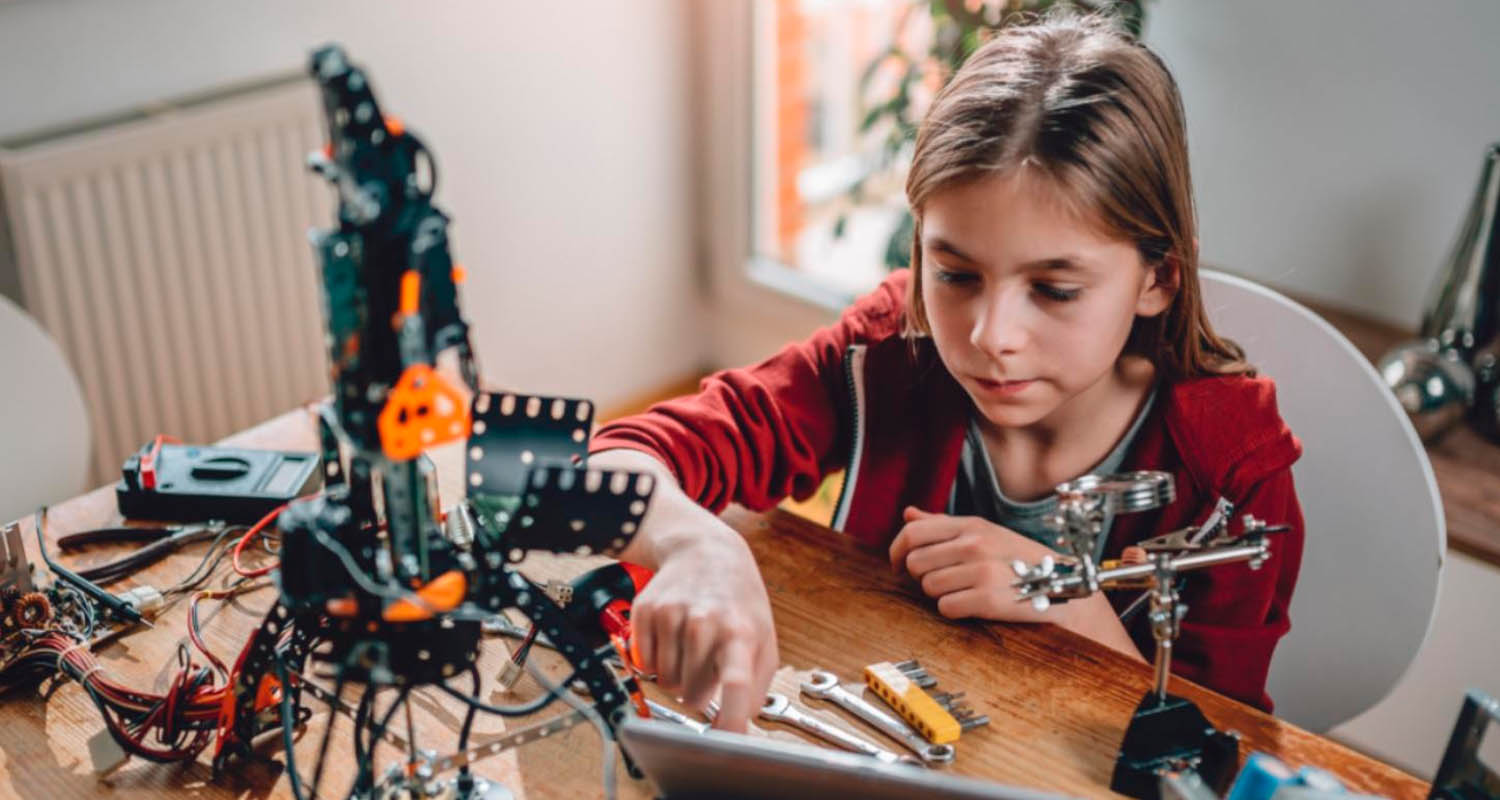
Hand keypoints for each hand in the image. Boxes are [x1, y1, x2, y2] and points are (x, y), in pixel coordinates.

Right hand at [628, 522, 778, 731]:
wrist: (704, 551)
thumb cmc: (738, 599)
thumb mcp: (764, 636)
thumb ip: (757, 684)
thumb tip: (739, 725)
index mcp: (740, 632)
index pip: (735, 683)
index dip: (729, 720)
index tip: (726, 746)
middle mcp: (704, 623)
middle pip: (691, 695)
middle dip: (699, 690)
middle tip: (709, 662)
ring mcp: (672, 616)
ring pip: (666, 683)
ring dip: (678, 675)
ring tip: (693, 645)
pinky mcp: (646, 612)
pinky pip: (645, 664)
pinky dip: (658, 660)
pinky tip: (673, 637)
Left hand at [888, 506, 1057, 621]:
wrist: (1065, 588)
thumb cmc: (1019, 561)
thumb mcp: (986, 533)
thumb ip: (943, 525)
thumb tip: (908, 514)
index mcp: (972, 525)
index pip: (913, 532)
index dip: (896, 551)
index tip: (897, 566)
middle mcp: (975, 544)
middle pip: (915, 563)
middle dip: (922, 577)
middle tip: (944, 582)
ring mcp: (983, 571)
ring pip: (928, 587)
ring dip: (940, 595)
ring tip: (966, 591)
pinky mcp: (989, 600)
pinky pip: (946, 608)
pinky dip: (955, 610)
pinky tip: (974, 605)